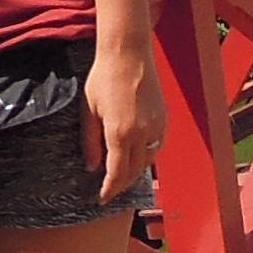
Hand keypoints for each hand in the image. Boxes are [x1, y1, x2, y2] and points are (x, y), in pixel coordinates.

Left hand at [86, 40, 165, 202]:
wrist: (128, 53)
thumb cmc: (103, 78)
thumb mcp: (88, 111)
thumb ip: (90, 142)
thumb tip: (92, 167)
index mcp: (120, 133)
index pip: (117, 174)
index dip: (109, 190)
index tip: (101, 199)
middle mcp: (142, 134)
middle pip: (134, 172)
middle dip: (121, 185)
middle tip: (109, 191)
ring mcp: (156, 126)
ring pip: (148, 161)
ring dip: (135, 172)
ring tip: (121, 176)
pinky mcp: (163, 119)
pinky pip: (156, 147)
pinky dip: (146, 157)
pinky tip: (135, 156)